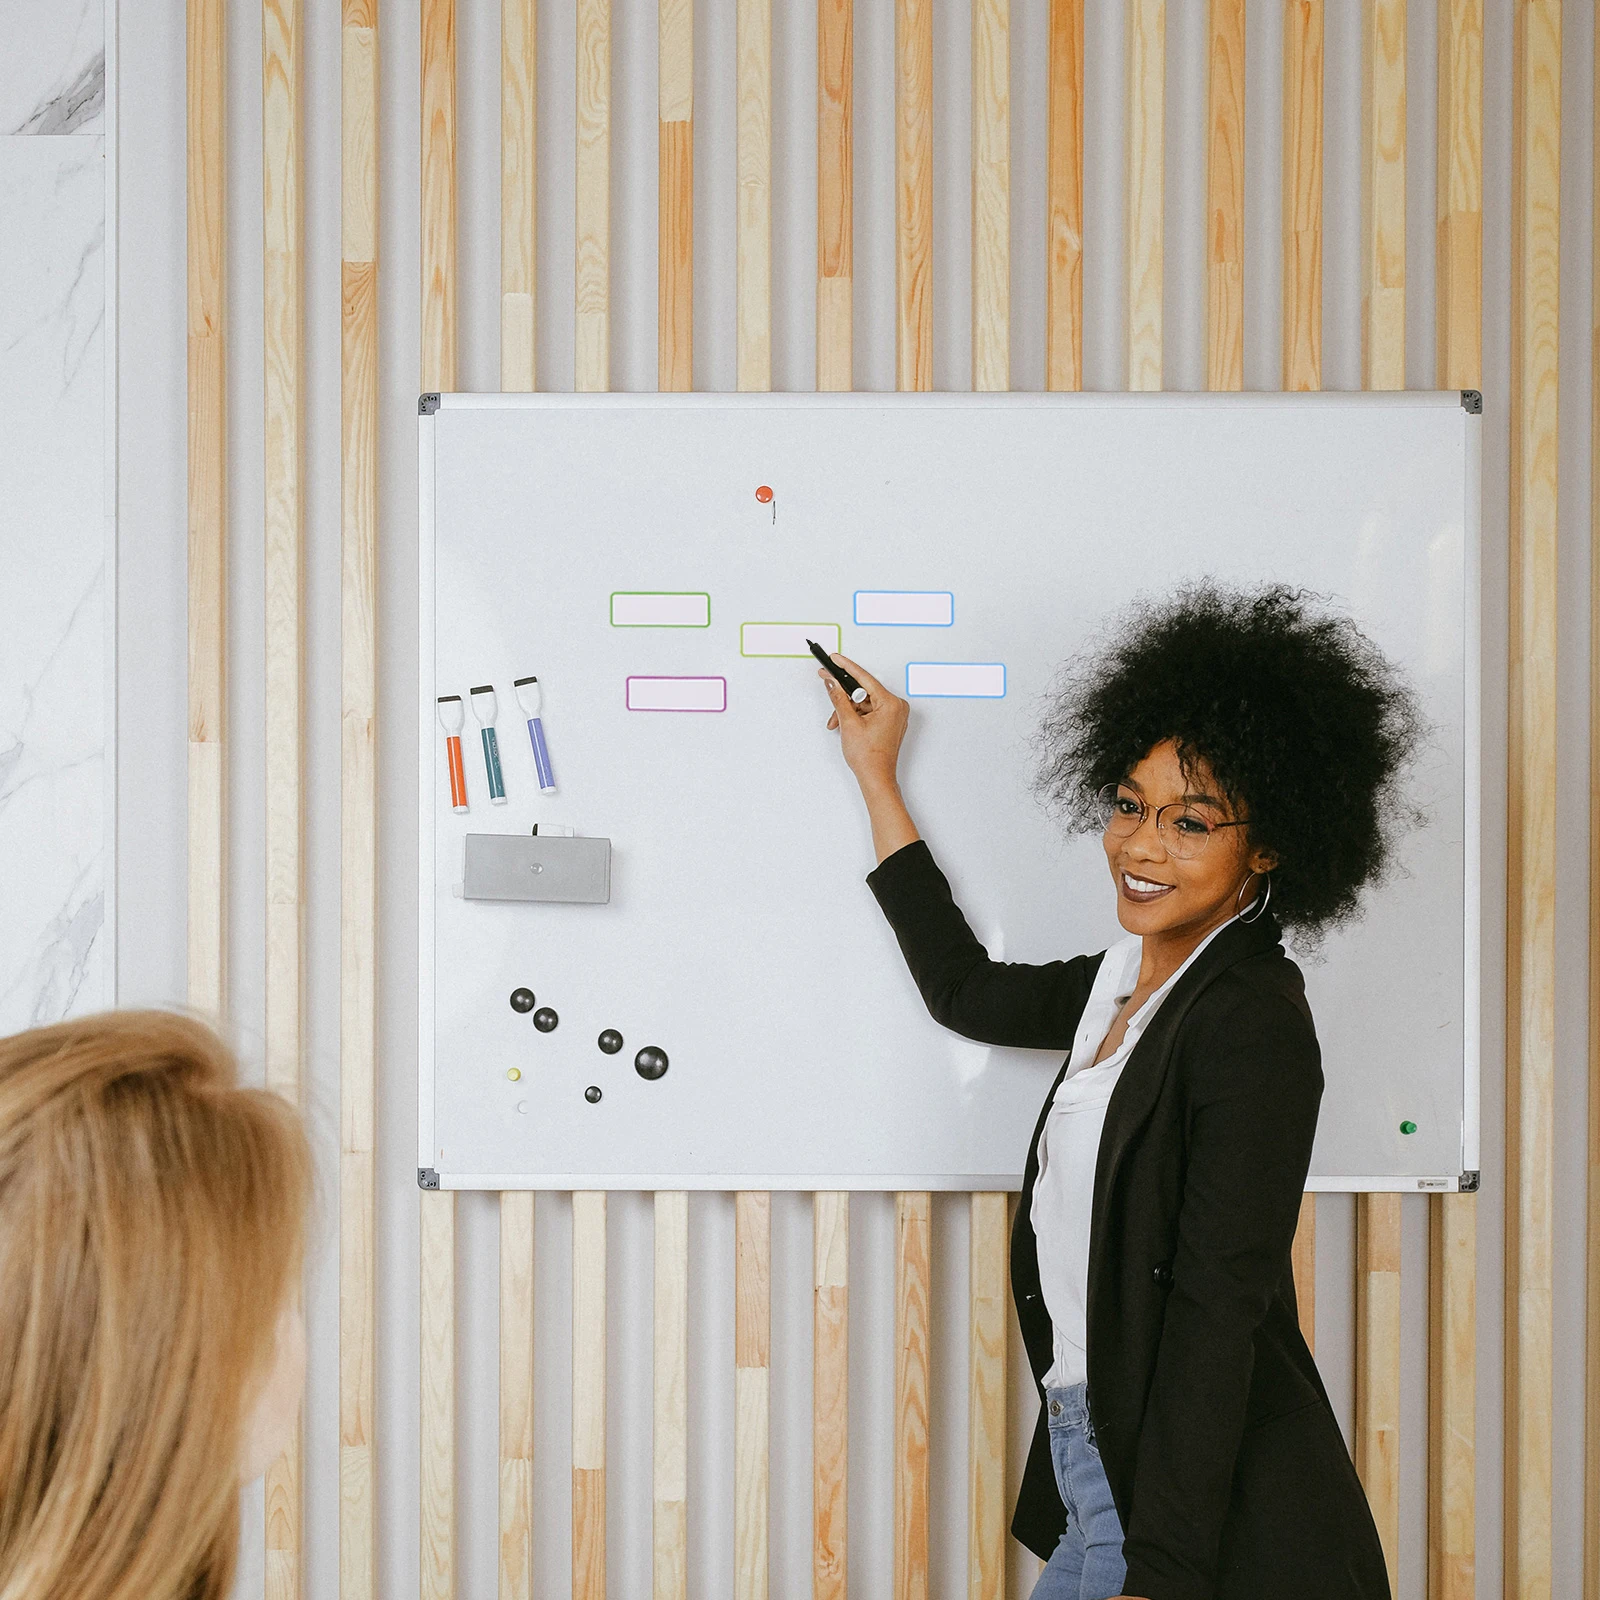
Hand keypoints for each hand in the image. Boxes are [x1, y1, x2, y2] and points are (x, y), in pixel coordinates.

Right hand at [819, 654, 909, 788]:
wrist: (876, 778)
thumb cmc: (869, 757)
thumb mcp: (849, 723)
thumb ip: (839, 699)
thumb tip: (832, 683)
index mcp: (890, 704)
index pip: (864, 678)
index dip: (846, 667)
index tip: (835, 658)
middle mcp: (896, 706)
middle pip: (863, 691)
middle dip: (843, 697)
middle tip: (827, 683)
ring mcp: (893, 715)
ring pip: (864, 702)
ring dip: (847, 710)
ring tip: (836, 722)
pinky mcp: (889, 722)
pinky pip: (869, 711)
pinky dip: (855, 716)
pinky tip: (844, 723)